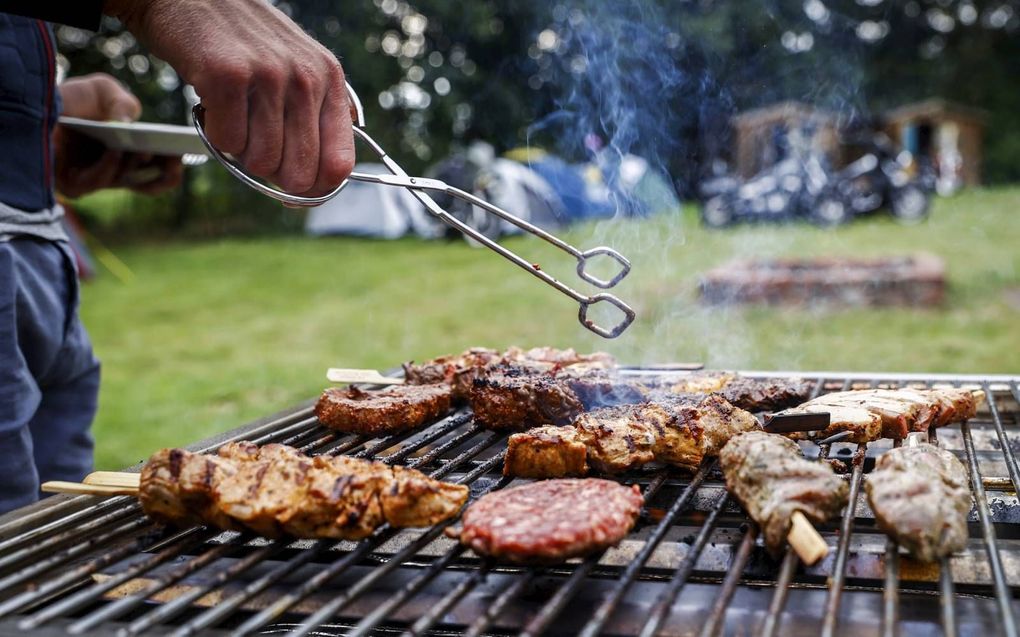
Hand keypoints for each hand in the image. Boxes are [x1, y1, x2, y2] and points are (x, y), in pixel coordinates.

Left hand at [54, 73, 183, 197]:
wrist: (30, 103)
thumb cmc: (70, 100)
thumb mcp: (104, 91)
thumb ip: (122, 102)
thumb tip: (129, 125)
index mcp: (132, 155)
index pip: (162, 172)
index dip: (175, 165)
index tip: (186, 152)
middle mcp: (117, 172)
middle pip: (152, 183)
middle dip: (165, 169)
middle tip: (175, 153)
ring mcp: (96, 181)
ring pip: (125, 181)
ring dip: (135, 164)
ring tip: (144, 147)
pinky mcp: (73, 185)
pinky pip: (97, 182)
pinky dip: (109, 167)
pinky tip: (116, 152)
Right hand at [106, 0, 355, 201]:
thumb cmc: (240, 41)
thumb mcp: (295, 65)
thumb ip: (314, 114)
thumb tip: (321, 178)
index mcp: (328, 78)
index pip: (339, 162)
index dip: (316, 189)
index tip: (295, 194)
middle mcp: (306, 76)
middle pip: (298, 172)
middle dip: (271, 171)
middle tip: (252, 144)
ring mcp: (269, 75)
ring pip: (260, 161)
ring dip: (239, 148)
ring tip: (233, 113)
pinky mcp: (228, 76)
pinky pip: (227, 142)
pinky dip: (214, 134)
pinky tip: (213, 104)